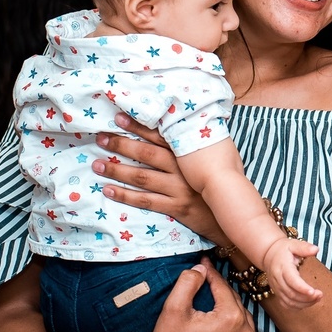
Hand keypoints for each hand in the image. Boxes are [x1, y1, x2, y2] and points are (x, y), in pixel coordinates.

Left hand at [93, 114, 227, 245]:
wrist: (235, 214)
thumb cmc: (225, 183)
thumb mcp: (219, 158)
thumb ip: (199, 145)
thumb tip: (185, 125)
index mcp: (191, 154)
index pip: (162, 136)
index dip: (140, 126)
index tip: (120, 117)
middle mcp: (184, 169)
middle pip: (147, 154)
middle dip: (122, 144)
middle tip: (101, 137)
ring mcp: (180, 189)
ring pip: (142, 177)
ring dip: (117, 170)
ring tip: (96, 164)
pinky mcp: (177, 207)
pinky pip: (147, 201)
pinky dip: (126, 196)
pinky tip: (109, 190)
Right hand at [141, 259, 258, 331]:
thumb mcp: (173, 308)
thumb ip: (189, 281)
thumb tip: (202, 269)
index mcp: (231, 318)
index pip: (223, 288)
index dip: (211, 275)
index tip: (203, 265)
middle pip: (235, 305)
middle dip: (221, 295)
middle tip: (208, 285)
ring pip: (243, 325)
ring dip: (232, 315)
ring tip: (216, 307)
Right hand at [263, 236, 322, 309]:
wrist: (269, 255)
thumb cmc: (284, 250)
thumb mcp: (293, 244)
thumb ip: (304, 247)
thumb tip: (316, 250)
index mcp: (282, 267)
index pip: (292, 281)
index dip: (303, 288)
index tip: (314, 292)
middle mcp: (277, 280)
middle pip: (291, 294)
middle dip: (307, 297)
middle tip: (320, 295)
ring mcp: (276, 288)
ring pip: (289, 301)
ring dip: (304, 303)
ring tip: (317, 299)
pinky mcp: (277, 293)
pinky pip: (286, 305)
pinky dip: (297, 307)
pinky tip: (308, 303)